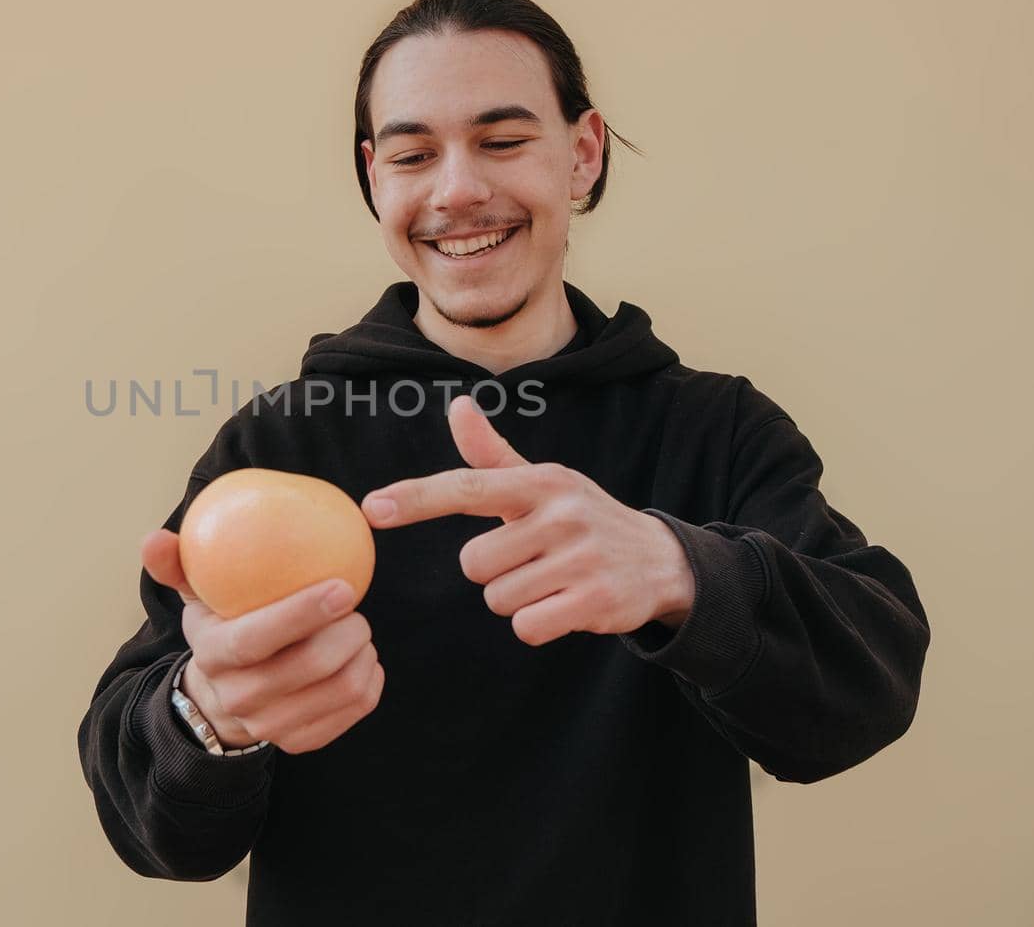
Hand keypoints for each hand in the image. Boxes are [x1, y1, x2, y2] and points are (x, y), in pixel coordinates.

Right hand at [141, 528, 384, 753]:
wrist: (219, 699)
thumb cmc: (219, 629)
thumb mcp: (195, 597)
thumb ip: (176, 565)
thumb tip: (154, 538)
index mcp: (212, 656)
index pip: (256, 639)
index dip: (301, 614)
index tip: (343, 586)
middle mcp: (239, 698)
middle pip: (308, 667)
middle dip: (347, 632)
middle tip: (356, 603)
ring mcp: (272, 726)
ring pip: (340, 690)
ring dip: (363, 653)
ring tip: (359, 628)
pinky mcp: (302, 741)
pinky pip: (354, 709)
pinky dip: (370, 680)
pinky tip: (365, 657)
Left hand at [359, 395, 695, 646]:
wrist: (660, 561)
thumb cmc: (581, 519)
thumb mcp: (543, 483)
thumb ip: (492, 455)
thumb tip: (458, 407)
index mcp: (540, 482)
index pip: (466, 486)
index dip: (417, 498)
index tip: (372, 507)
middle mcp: (561, 513)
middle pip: (473, 563)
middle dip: (494, 571)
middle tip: (533, 560)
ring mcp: (580, 557)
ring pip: (498, 598)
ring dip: (517, 598)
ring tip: (553, 579)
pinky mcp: (594, 600)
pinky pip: (526, 625)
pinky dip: (537, 623)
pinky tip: (566, 604)